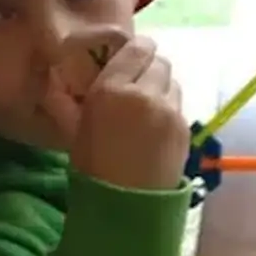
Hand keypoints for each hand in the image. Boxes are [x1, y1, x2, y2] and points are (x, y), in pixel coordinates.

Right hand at [46, 36, 188, 191]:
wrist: (125, 206)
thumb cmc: (92, 169)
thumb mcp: (77, 128)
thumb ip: (80, 97)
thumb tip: (71, 79)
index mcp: (111, 90)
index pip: (136, 49)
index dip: (136, 50)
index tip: (131, 56)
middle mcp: (145, 93)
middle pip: (160, 61)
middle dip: (150, 67)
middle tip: (138, 81)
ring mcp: (169, 110)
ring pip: (173, 81)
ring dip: (162, 86)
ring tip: (148, 104)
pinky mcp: (184, 127)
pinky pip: (179, 104)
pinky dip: (169, 106)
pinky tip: (156, 124)